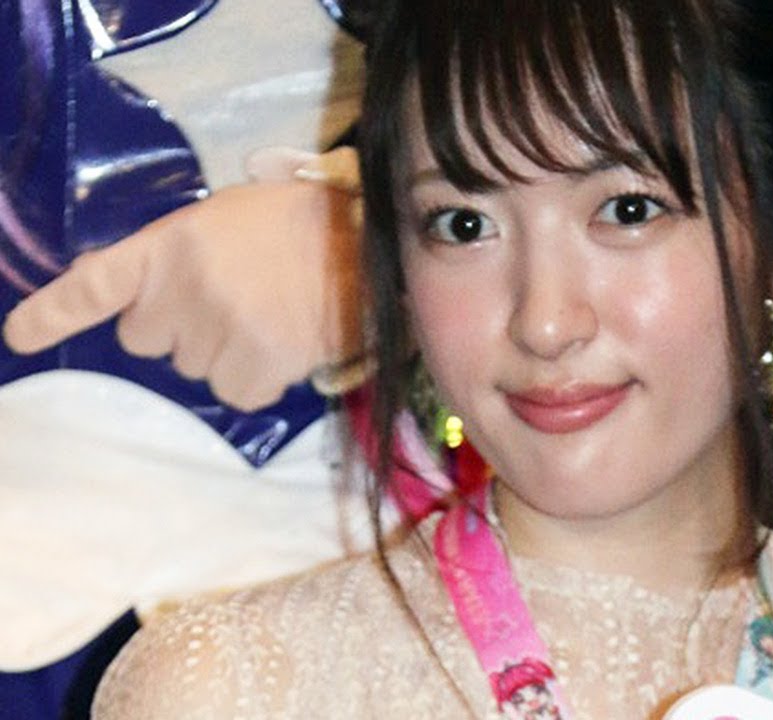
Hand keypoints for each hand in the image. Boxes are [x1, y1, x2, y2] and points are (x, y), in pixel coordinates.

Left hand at [3, 172, 363, 411]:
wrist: (368, 241)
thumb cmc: (295, 222)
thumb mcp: (221, 219)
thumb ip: (173, 254)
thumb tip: (126, 292)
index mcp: (170, 245)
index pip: (95, 285)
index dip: (52, 314)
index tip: (19, 337)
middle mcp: (184, 291)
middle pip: (148, 340)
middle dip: (181, 327)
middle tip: (231, 300)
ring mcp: (220, 331)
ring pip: (196, 372)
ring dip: (225, 353)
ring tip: (270, 318)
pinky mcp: (259, 365)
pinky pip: (237, 394)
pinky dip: (259, 378)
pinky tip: (285, 345)